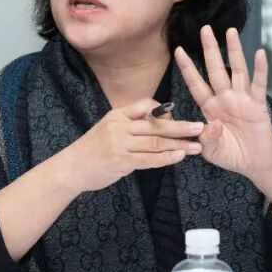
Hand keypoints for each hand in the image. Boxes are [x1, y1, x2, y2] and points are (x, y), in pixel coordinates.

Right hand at [60, 99, 204, 192]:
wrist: (71, 168)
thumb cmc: (92, 149)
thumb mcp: (108, 128)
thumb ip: (130, 125)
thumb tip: (157, 124)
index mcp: (117, 115)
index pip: (146, 104)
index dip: (164, 111)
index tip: (175, 120)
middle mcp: (119, 127)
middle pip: (156, 124)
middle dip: (181, 126)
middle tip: (200, 127)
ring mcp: (120, 145)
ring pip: (155, 142)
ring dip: (179, 144)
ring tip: (196, 146)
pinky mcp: (122, 162)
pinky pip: (149, 159)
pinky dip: (166, 158)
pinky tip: (179, 157)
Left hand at [174, 26, 271, 178]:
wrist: (256, 164)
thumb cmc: (231, 155)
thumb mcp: (211, 150)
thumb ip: (206, 138)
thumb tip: (210, 124)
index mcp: (210, 108)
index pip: (196, 83)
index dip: (188, 68)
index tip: (177, 50)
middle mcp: (225, 98)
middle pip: (215, 69)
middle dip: (209, 49)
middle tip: (204, 29)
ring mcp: (242, 99)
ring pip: (237, 70)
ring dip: (234, 51)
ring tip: (230, 31)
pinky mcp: (258, 105)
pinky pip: (259, 84)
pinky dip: (260, 69)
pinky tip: (259, 53)